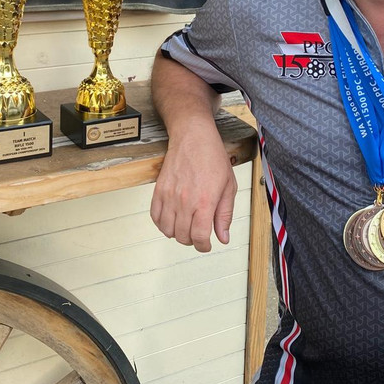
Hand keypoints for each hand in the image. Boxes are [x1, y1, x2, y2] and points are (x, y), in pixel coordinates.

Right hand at [150, 124, 238, 252]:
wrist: (193, 137)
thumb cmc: (212, 157)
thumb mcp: (229, 186)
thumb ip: (225, 214)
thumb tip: (223, 237)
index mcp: (205, 201)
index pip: (200, 236)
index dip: (204, 246)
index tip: (207, 245)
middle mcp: (185, 201)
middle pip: (183, 236)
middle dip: (192, 240)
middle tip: (199, 234)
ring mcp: (169, 196)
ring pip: (167, 230)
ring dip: (177, 233)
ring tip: (186, 226)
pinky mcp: (159, 190)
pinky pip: (155, 217)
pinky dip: (162, 224)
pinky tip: (172, 219)